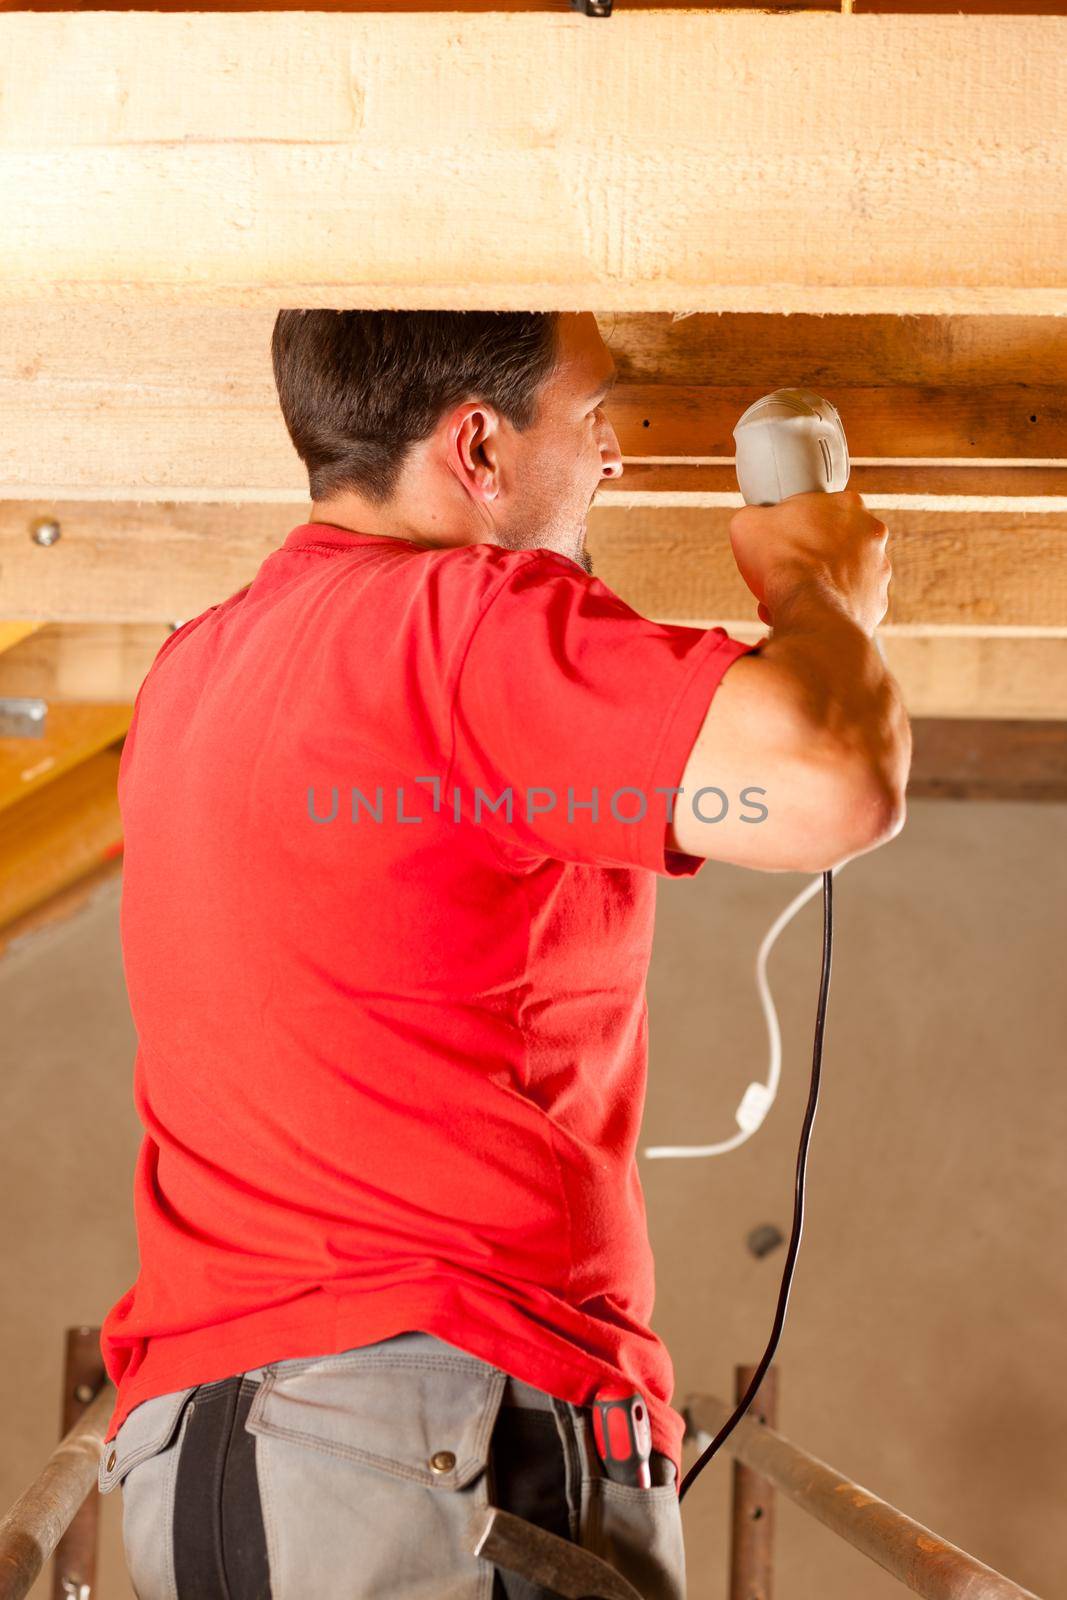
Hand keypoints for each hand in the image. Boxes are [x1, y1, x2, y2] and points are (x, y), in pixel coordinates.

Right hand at [730, 489, 890, 637]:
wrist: (808, 610)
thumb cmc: (781, 561)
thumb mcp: (748, 523)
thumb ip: (755, 515)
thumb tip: (753, 521)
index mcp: (847, 505)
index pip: (820, 509)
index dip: (795, 525)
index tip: (781, 541)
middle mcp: (872, 534)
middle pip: (833, 543)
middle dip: (810, 557)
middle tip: (784, 571)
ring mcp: (880, 570)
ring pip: (842, 576)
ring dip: (819, 585)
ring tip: (791, 599)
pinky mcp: (878, 604)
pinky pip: (847, 605)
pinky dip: (829, 610)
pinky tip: (806, 615)